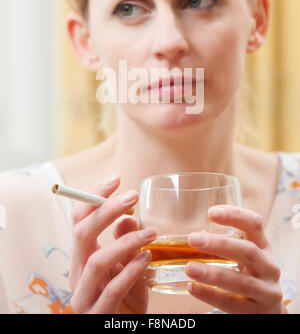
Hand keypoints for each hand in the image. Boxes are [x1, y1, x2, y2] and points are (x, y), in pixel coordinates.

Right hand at [69, 174, 156, 313]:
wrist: (123, 331)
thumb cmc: (125, 298)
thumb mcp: (128, 266)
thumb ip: (125, 243)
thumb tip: (129, 216)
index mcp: (82, 256)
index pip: (79, 219)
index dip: (94, 196)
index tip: (116, 178)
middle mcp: (77, 273)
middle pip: (81, 233)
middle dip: (106, 210)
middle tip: (132, 196)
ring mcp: (85, 295)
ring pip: (96, 261)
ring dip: (125, 242)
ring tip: (151, 232)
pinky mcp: (98, 315)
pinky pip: (111, 290)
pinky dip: (130, 271)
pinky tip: (146, 259)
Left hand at [185, 205, 287, 313]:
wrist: (269, 310)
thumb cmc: (249, 273)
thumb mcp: (245, 255)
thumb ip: (225, 245)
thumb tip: (186, 237)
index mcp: (263, 246)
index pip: (255, 224)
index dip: (235, 215)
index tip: (211, 212)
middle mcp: (269, 266)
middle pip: (248, 252)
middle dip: (220, 244)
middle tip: (193, 239)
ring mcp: (266, 291)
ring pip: (242, 281)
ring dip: (213, 274)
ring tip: (190, 267)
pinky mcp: (256, 312)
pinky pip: (232, 303)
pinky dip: (210, 294)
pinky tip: (192, 287)